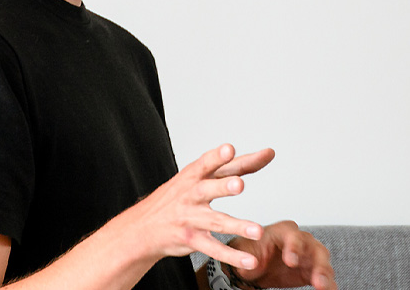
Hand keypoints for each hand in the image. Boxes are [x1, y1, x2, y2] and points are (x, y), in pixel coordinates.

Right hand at [114, 144, 275, 270]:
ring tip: (256, 231)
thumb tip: (265, 154)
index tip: (229, 149)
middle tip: (239, 184)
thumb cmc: (177, 197)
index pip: (207, 164)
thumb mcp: (198, 176)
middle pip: (207, 189)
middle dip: (223, 187)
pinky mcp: (192, 239)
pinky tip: (248, 261)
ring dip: (236, 225)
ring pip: (215, 221)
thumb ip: (233, 166)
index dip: (217, 156)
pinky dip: (232, 256)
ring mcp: (191, 218)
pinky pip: (214, 249)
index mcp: (193, 176)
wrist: (143, 227)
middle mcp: (191, 195)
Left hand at [227, 221, 334, 289]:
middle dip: (318, 263)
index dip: (294, 246)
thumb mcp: (242, 252)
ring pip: (323, 262)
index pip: (293, 235)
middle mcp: (299, 240)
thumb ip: (245, 256)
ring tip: (323, 286)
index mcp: (282, 231)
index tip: (290, 261)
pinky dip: (328, 283)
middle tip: (316, 279)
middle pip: (315, 248)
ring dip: (325, 275)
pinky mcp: (311, 270)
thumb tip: (249, 262)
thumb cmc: (248, 252)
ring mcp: (308, 255)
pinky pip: (323, 276)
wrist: (252, 265)